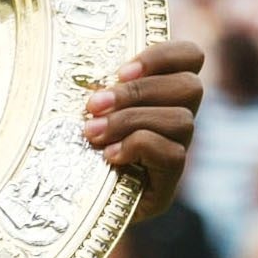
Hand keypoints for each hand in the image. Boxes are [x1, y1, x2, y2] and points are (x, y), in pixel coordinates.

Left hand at [81, 39, 203, 220]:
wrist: (67, 205)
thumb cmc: (68, 144)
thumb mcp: (78, 105)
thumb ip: (92, 81)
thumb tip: (74, 52)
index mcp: (159, 91)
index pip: (190, 57)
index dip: (163, 55)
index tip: (121, 70)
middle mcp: (175, 119)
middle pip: (190, 86)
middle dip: (138, 91)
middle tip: (94, 104)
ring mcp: (176, 151)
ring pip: (181, 120)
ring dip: (131, 120)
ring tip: (92, 132)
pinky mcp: (168, 184)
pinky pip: (173, 154)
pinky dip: (138, 147)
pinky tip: (109, 155)